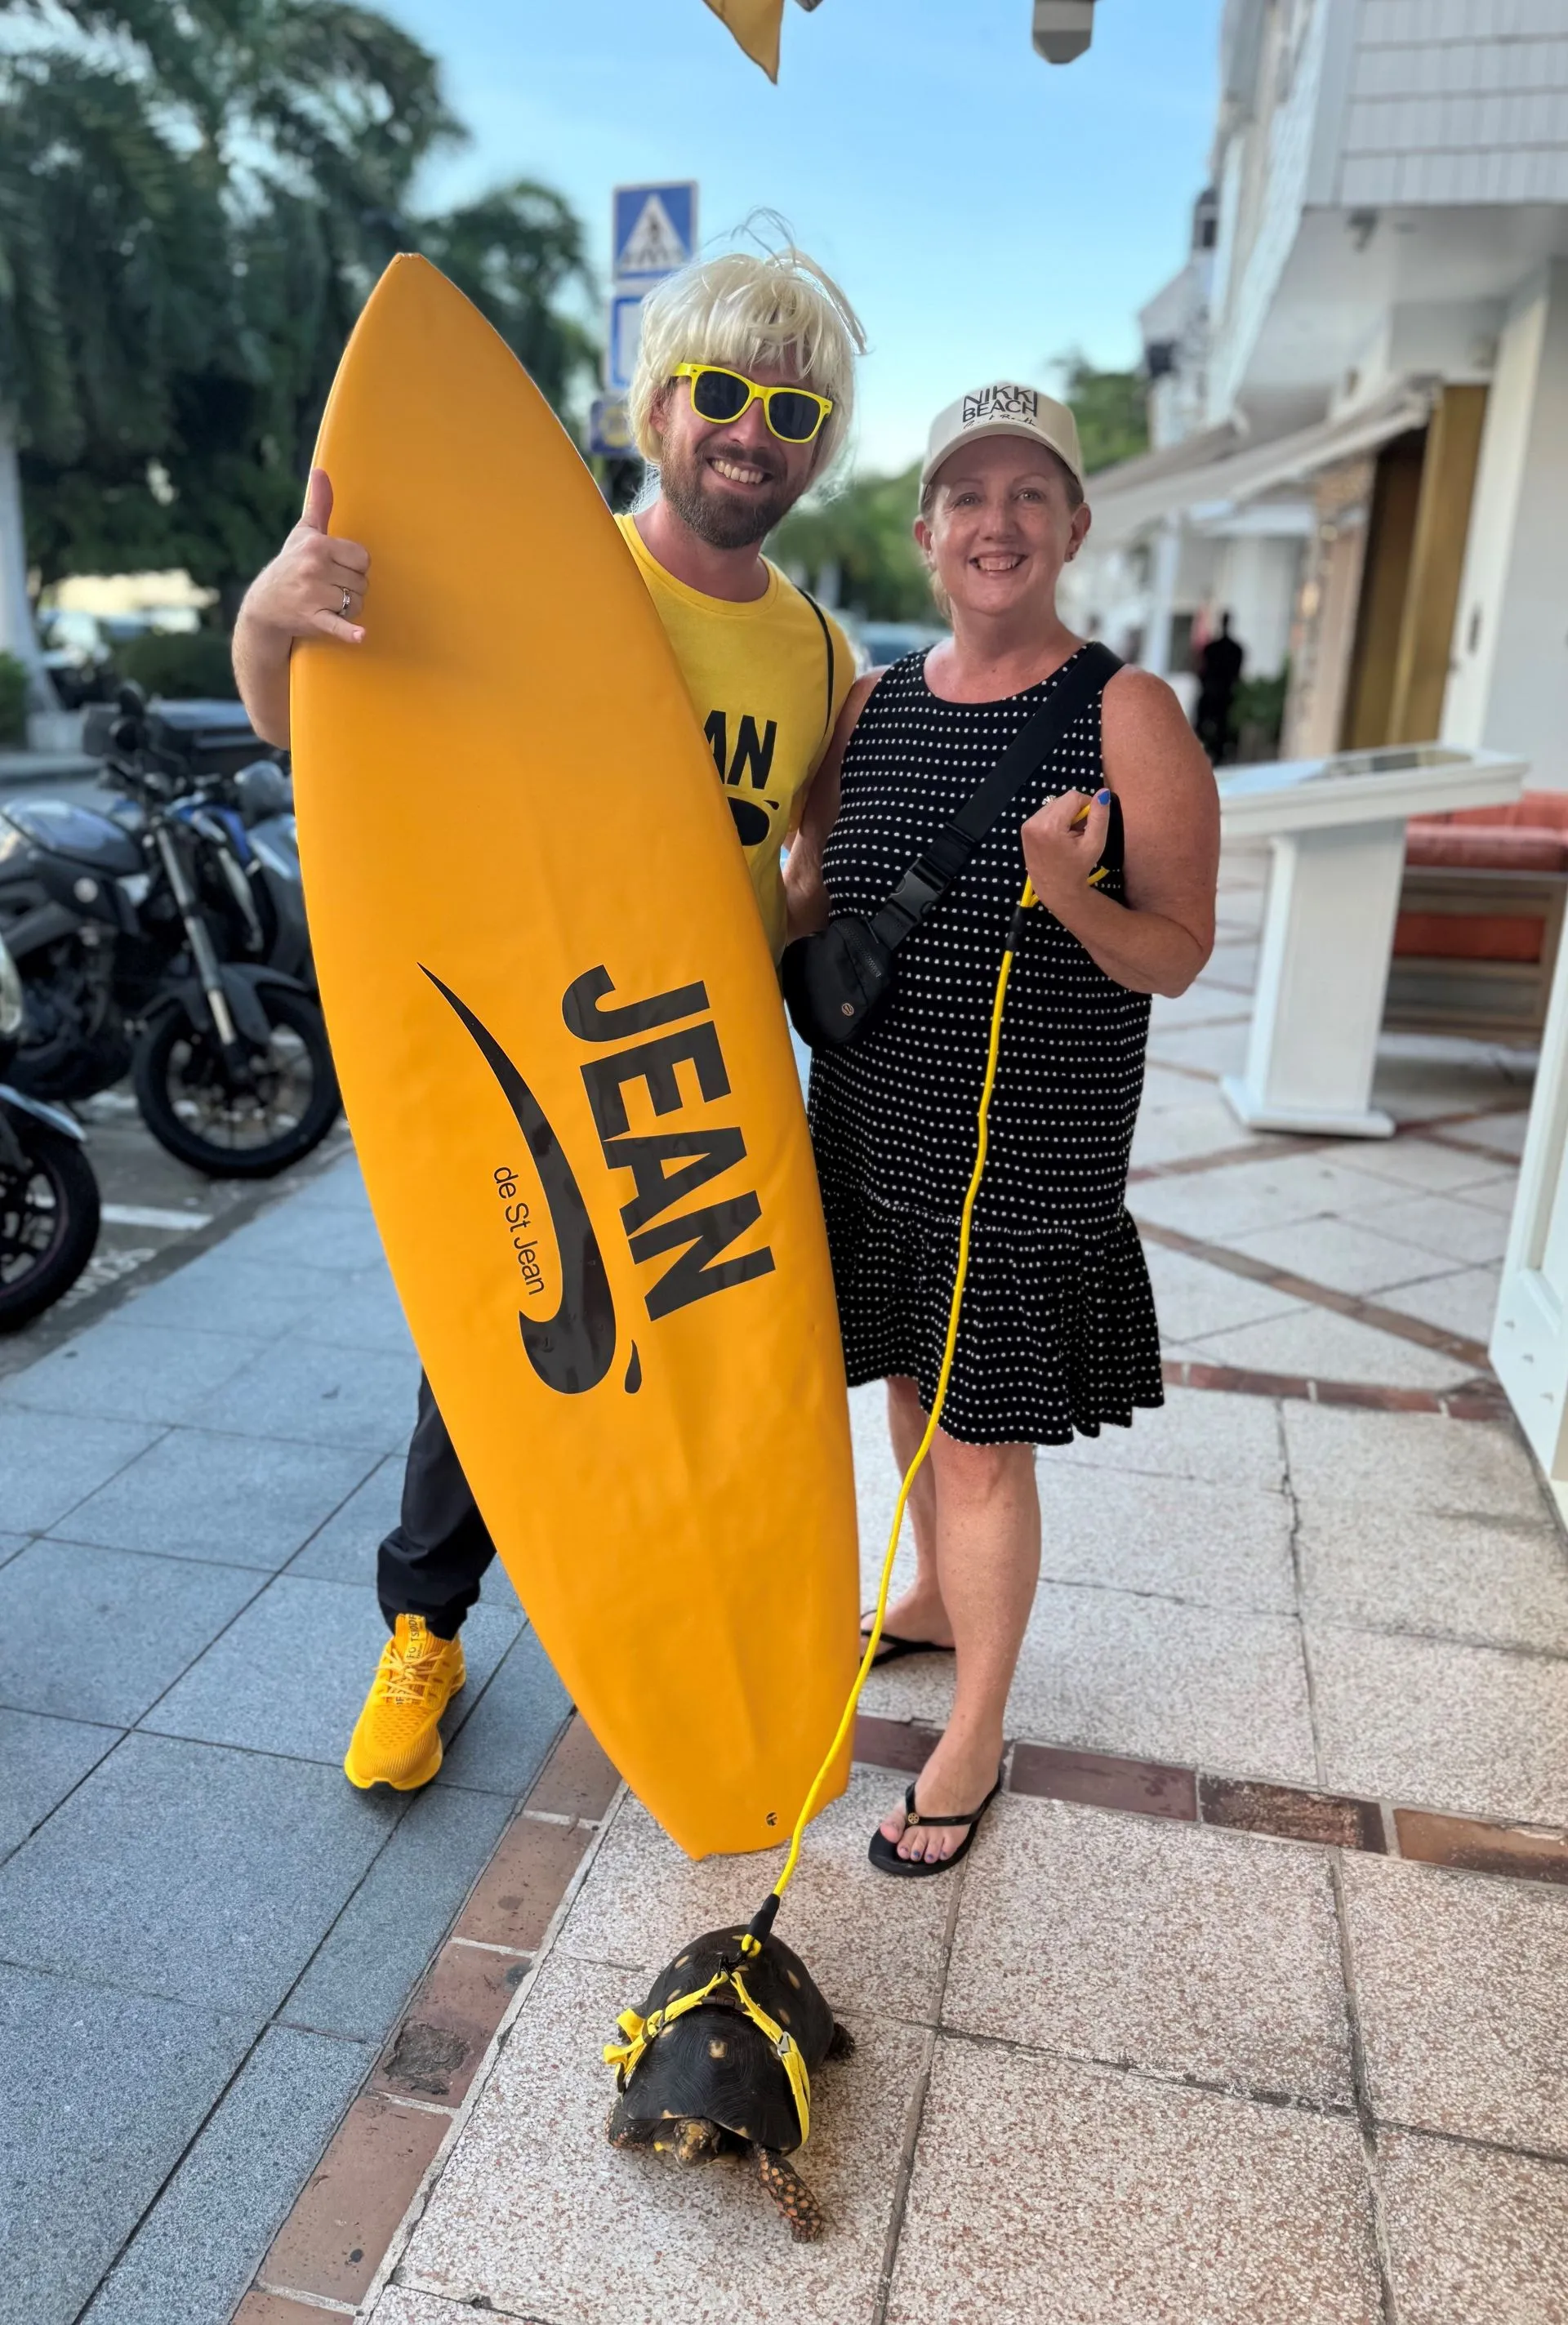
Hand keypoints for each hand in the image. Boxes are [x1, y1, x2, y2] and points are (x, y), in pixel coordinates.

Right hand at [243, 468, 368, 645]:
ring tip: (328, 603)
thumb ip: (319, 505)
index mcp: (317, 546)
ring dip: (348, 608)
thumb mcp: (303, 534)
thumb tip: (321, 470)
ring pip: (356, 603)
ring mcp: (313, 594)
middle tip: (329, 588)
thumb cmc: (291, 565)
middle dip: (351, 588)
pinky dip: (349, 632)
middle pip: (362, 582)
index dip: (355, 567)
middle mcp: (315, 568)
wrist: (266, 606)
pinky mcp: (313, 618)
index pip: (362, 559)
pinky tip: (360, 635)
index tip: (338, 569)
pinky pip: (338, 624)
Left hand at [1020, 787, 1110, 916]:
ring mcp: (1027, 825)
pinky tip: (1059, 838)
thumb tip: (1103, 792)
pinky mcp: (1025, 828)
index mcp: (1050, 825)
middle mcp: (1034, 821)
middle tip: (1079, 833)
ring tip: (1069, 837)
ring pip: (1054, 805)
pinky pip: (1045, 813)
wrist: (1056, 890)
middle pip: (1063, 799)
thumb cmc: (1078, 869)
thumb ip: (1099, 817)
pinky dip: (1056, 820)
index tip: (1090, 824)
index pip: (1073, 797)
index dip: (1087, 806)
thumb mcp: (1095, 844)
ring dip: (1066, 815)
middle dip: (1075, 812)